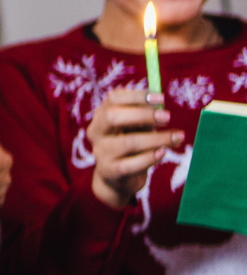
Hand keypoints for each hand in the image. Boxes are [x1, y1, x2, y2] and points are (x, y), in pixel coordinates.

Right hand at [86, 88, 181, 208]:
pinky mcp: (109, 171)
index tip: (161, 98)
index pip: (113, 98)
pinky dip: (150, 157)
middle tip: (168, 117)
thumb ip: (147, 118)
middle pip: (112, 117)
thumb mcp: (138, 128)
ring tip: (178, 137)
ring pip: (128, 142)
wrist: (117, 178)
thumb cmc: (131, 145)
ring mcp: (100, 152)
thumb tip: (164, 111)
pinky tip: (163, 153)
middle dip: (143, 115)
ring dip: (157, 138)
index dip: (137, 96)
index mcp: (102, 115)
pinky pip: (131, 164)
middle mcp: (96, 132)